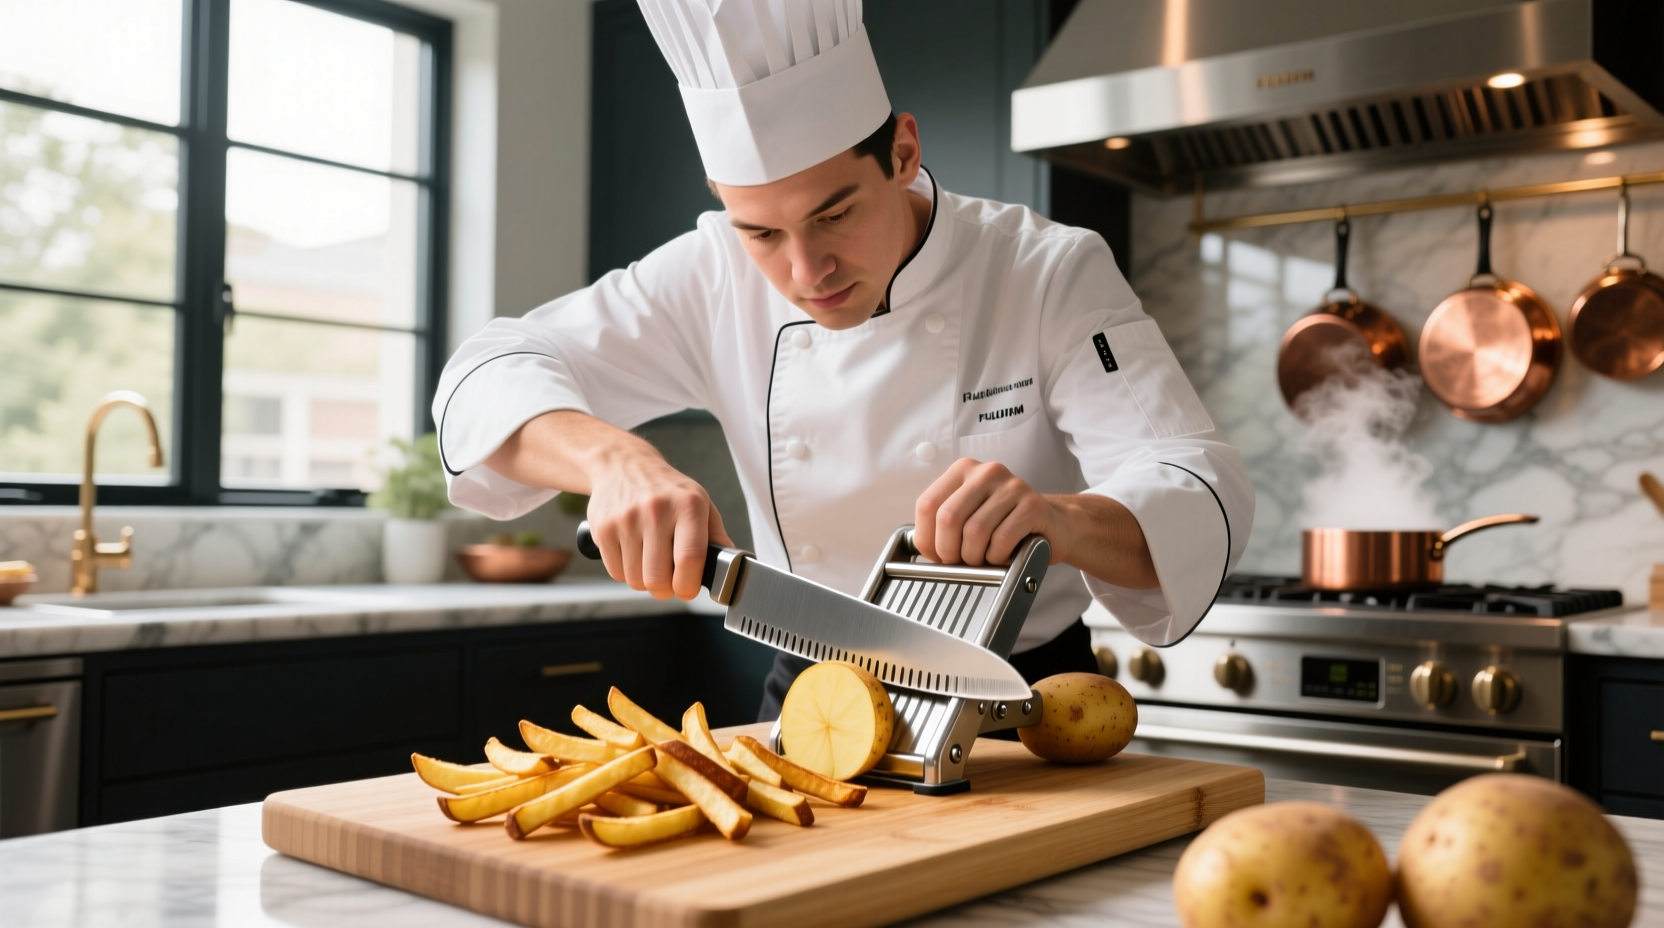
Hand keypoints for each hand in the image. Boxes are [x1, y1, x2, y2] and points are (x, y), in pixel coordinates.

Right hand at [484, 410, 730, 600]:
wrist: (622, 464)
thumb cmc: (666, 489)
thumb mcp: (699, 501)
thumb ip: (715, 534)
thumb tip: (728, 563)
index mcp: (687, 505)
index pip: (690, 559)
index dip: (688, 586)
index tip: (688, 590)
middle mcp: (656, 511)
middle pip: (658, 579)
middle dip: (665, 590)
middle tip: (668, 581)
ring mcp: (626, 520)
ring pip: (636, 580)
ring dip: (645, 581)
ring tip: (650, 562)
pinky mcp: (603, 528)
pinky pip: (616, 572)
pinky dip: (626, 572)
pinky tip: (633, 553)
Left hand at [912, 457, 1159, 588]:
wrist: (1053, 524)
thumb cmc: (1005, 525)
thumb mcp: (969, 516)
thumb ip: (942, 525)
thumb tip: (922, 549)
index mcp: (963, 471)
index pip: (927, 505)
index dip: (928, 538)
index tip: (938, 555)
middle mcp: (986, 472)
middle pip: (948, 518)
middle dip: (949, 552)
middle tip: (960, 563)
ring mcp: (1011, 486)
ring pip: (974, 531)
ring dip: (975, 558)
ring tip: (984, 560)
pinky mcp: (1032, 504)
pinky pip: (1001, 539)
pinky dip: (997, 557)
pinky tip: (1004, 556)